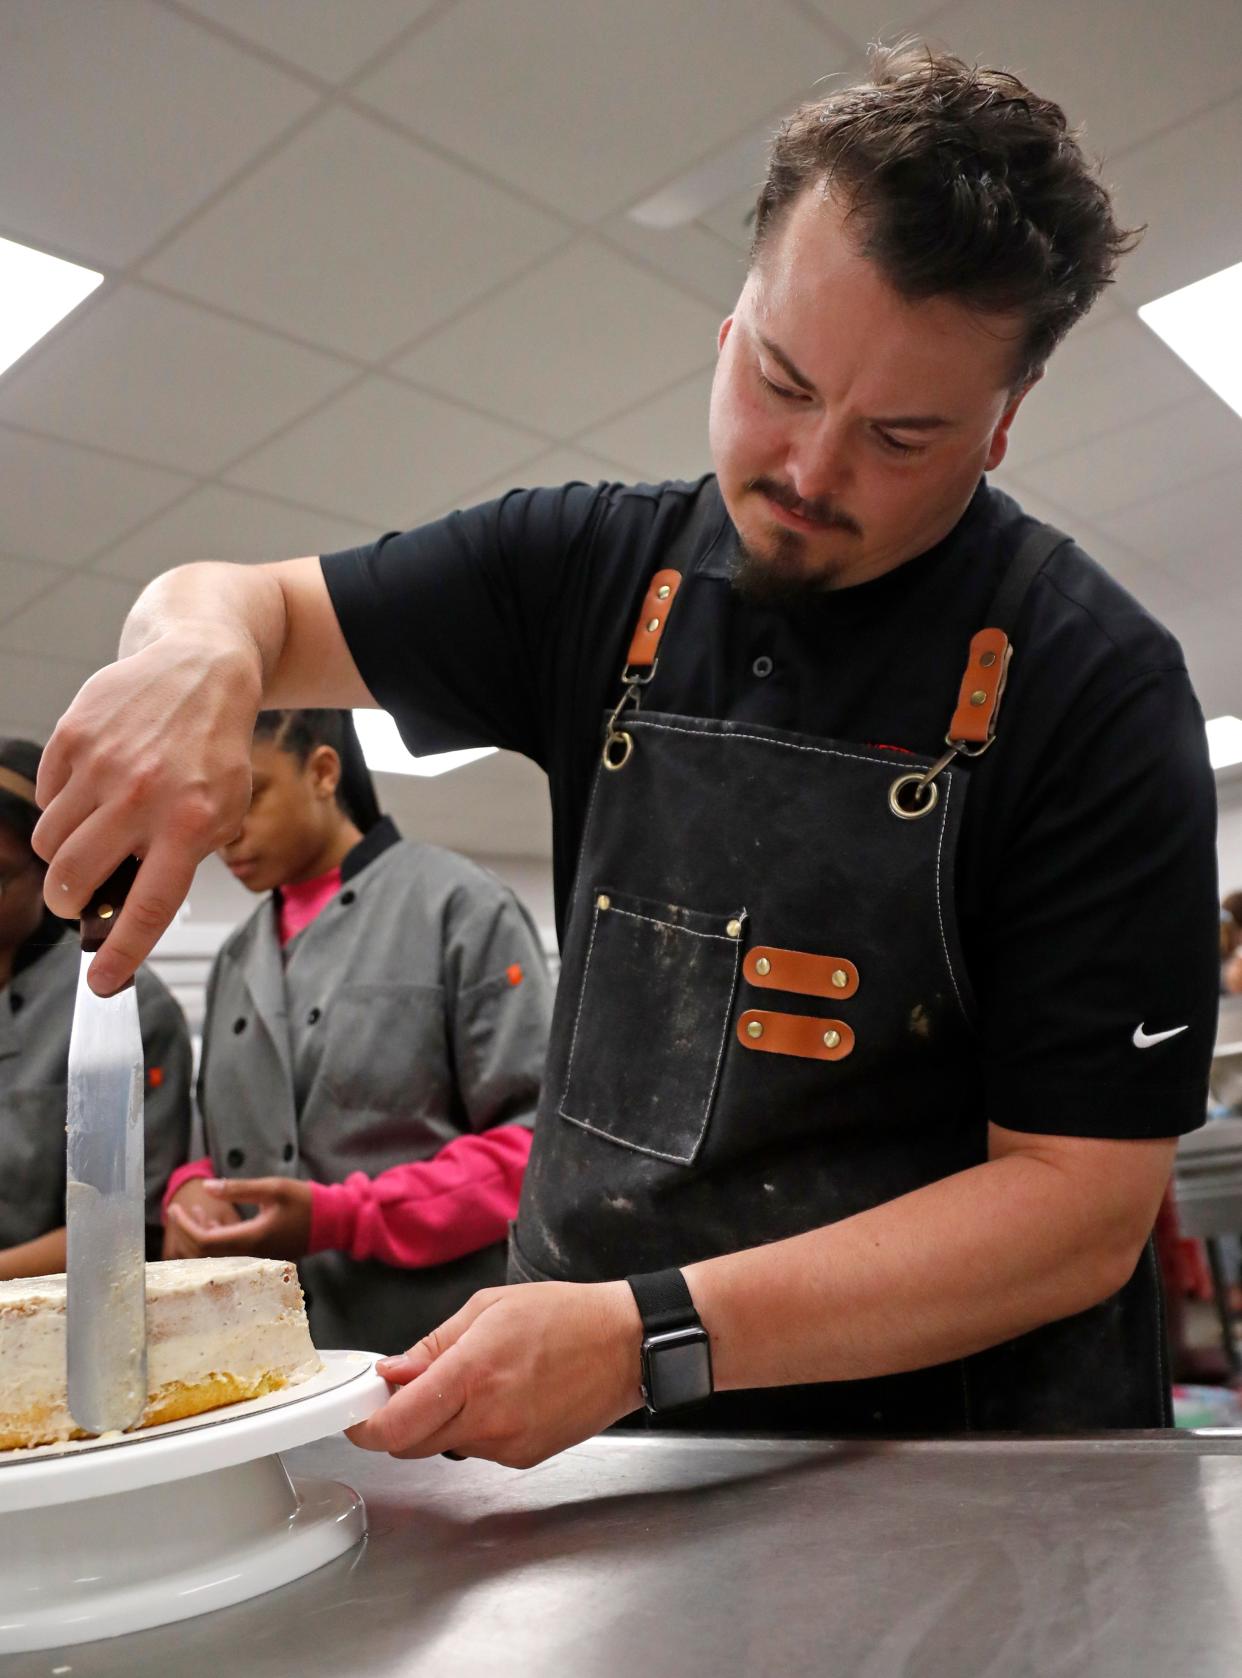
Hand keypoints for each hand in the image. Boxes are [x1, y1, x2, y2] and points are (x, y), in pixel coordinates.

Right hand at [33, 629, 259, 993]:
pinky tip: (92, 789)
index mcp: (191, 824)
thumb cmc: (214, 752)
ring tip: (93, 834)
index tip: (102, 982)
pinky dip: (61, 806)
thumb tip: (129, 908)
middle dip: (68, 902)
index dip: (121, 953)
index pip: (148, 906)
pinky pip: (46, 797)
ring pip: (50, 843)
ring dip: (64, 853)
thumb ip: (183, 859)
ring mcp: (104, 765)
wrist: (201, 672)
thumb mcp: (225, 812)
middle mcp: (144, 797)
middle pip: (75, 879)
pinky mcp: (74, 736)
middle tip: (78, 897)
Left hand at [165, 1177, 312, 1260]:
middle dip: (186, 1232)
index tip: (174, 1208)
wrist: (333, 1222)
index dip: (185, 1227)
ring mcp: (254, 1259)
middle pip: (203, 1254)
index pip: (204, 1242)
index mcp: (250, 1240)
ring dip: (199, 1234)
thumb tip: (206, 1188)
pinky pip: (226, 1253)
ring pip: (214, 1255)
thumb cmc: (306, 1202)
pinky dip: (214, 1237)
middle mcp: (249, 1256)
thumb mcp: (273, 1188)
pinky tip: (212, 1219)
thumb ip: (238, 1189)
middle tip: (178, 1209)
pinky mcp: (258, 1257)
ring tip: (193, 1210)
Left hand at [347, 1280, 643, 1469]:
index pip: (396, 1425)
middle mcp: (486, 1418)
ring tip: (475, 1381)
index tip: (357, 1415)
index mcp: (471, 1373)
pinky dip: (475, 1427)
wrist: (625, 1346)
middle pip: (411, 1444)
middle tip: (408, 1388)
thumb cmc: (564, 1316)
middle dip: (398, 1421)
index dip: (365, 1426)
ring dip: (441, 1421)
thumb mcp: (489, 1308)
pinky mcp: (525, 1458)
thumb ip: (434, 1345)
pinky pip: (479, 1448)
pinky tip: (502, 1396)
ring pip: (445, 1445)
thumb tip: (391, 1372)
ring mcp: (507, 1444)